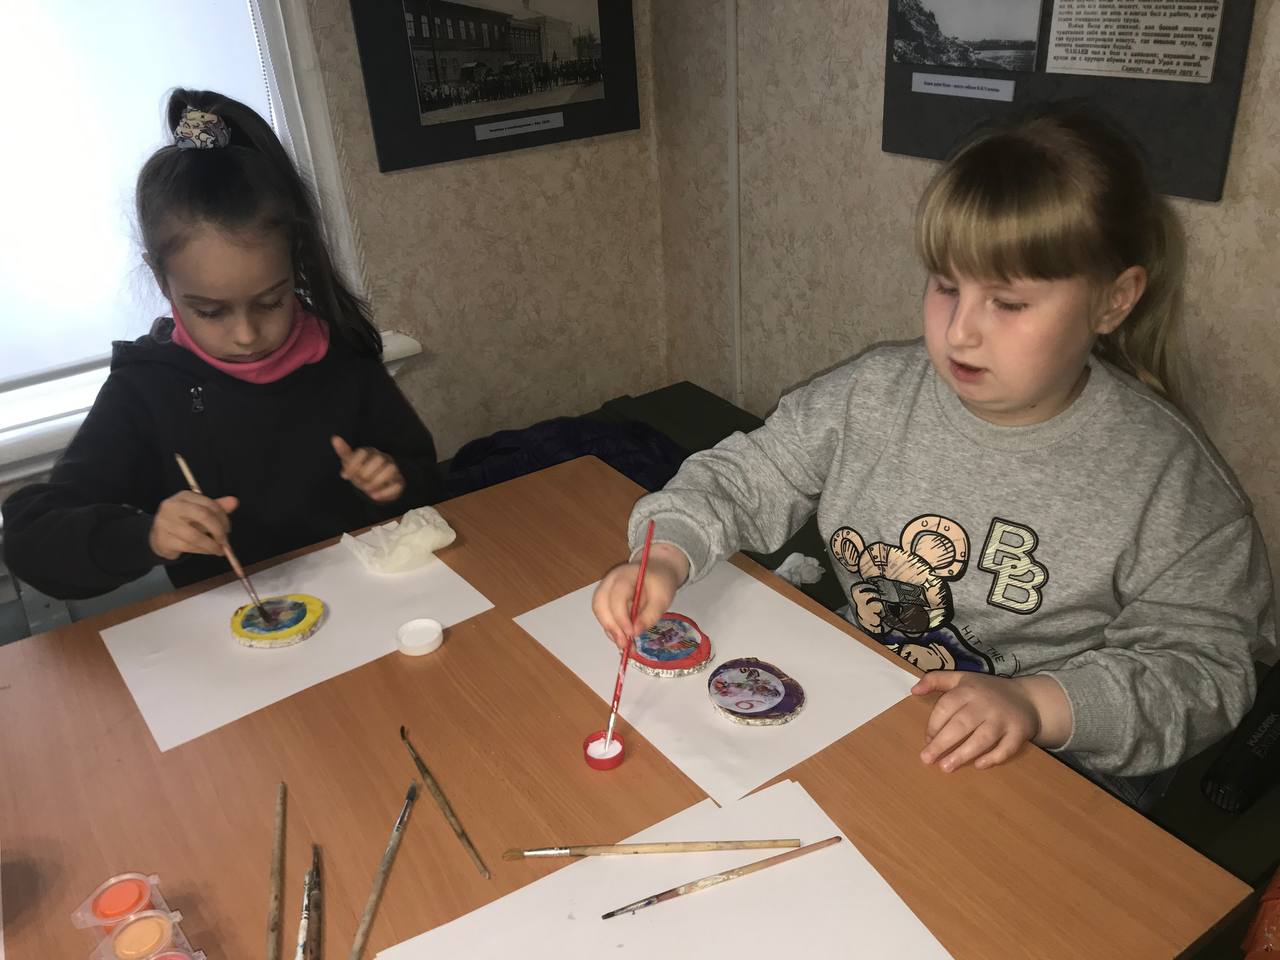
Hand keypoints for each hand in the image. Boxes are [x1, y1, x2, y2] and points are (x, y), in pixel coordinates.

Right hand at [149, 491, 238, 559]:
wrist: (158, 537)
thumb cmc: (183, 522)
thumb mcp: (200, 512)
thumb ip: (217, 507)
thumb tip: (234, 501)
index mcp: (184, 496)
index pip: (209, 504)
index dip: (223, 518)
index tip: (228, 529)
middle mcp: (172, 506)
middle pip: (203, 516)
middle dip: (218, 530)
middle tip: (225, 541)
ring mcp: (165, 523)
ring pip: (195, 535)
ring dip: (211, 545)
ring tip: (219, 549)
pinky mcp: (163, 539)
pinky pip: (188, 546)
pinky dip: (202, 550)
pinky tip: (208, 551)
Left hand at [331, 435, 404, 501]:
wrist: (375, 486)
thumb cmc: (361, 471)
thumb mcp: (350, 462)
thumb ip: (343, 451)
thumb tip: (334, 438)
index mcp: (370, 452)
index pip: (363, 452)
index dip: (353, 465)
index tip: (345, 476)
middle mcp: (383, 458)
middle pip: (378, 459)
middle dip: (366, 473)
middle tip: (360, 482)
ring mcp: (393, 469)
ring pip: (390, 469)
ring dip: (376, 482)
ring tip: (367, 489)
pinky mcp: (399, 482)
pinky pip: (397, 485)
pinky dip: (384, 493)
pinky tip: (374, 496)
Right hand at [591, 543, 689, 649]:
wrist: (657, 571)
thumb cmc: (660, 583)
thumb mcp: (662, 599)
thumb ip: (650, 615)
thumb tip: (635, 632)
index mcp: (624, 576)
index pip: (616, 597)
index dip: (621, 617)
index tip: (631, 634)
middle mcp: (610, 581)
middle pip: (600, 605)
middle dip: (611, 627)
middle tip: (624, 644)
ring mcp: (606, 589)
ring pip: (600, 612)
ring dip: (610, 631)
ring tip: (625, 645)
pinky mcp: (607, 600)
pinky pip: (605, 616)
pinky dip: (612, 629)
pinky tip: (623, 639)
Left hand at [911, 672, 1040, 772]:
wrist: (1028, 698)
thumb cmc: (987, 691)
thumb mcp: (962, 679)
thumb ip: (936, 679)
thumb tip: (913, 690)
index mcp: (969, 690)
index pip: (946, 707)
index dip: (934, 725)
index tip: (927, 740)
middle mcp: (985, 704)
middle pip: (961, 724)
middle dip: (942, 743)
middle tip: (927, 759)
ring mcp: (1003, 719)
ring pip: (982, 738)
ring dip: (963, 754)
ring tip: (946, 767)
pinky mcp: (1019, 733)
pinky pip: (1006, 748)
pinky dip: (993, 758)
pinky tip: (978, 766)